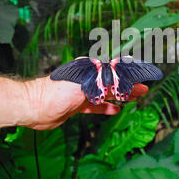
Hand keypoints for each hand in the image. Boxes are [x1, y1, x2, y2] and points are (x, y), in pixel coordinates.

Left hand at [22, 76, 148, 129]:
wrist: (34, 108)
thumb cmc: (55, 92)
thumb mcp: (83, 83)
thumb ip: (102, 79)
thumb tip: (119, 74)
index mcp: (88, 69)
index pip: (113, 69)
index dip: (128, 73)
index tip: (142, 75)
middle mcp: (86, 79)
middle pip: (112, 82)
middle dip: (128, 85)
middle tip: (144, 89)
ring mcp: (82, 93)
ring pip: (106, 94)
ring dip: (120, 96)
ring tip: (135, 98)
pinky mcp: (77, 105)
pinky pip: (96, 106)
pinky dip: (106, 108)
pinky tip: (116, 110)